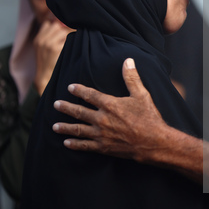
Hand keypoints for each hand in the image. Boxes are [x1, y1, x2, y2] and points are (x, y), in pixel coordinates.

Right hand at [33, 19, 72, 94]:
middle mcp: (41, 40)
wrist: (44, 77)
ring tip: (68, 45)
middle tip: (67, 39)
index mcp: (38, 39)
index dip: (57, 27)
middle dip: (64, 30)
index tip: (62, 33)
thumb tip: (62, 26)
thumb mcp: (43, 49)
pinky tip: (69, 50)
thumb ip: (49, 38)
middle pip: (56, 25)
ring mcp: (47, 43)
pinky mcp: (54, 48)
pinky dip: (70, 43)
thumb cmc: (47, 63)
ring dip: (68, 36)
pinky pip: (67, 39)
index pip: (48, 23)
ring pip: (63, 31)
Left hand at [52, 58, 166, 161]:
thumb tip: (128, 60)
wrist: (153, 142)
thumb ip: (132, 78)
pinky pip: (85, 145)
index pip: (90, 95)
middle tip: (56, 104)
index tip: (70, 87)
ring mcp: (101, 134)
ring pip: (78, 129)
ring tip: (55, 126)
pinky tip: (67, 143)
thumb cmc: (149, 117)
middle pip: (79, 112)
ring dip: (65, 127)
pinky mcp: (104, 147)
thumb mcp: (142, 95)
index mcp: (110, 104)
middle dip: (66, 108)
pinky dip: (75, 144)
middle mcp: (102, 119)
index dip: (79, 90)